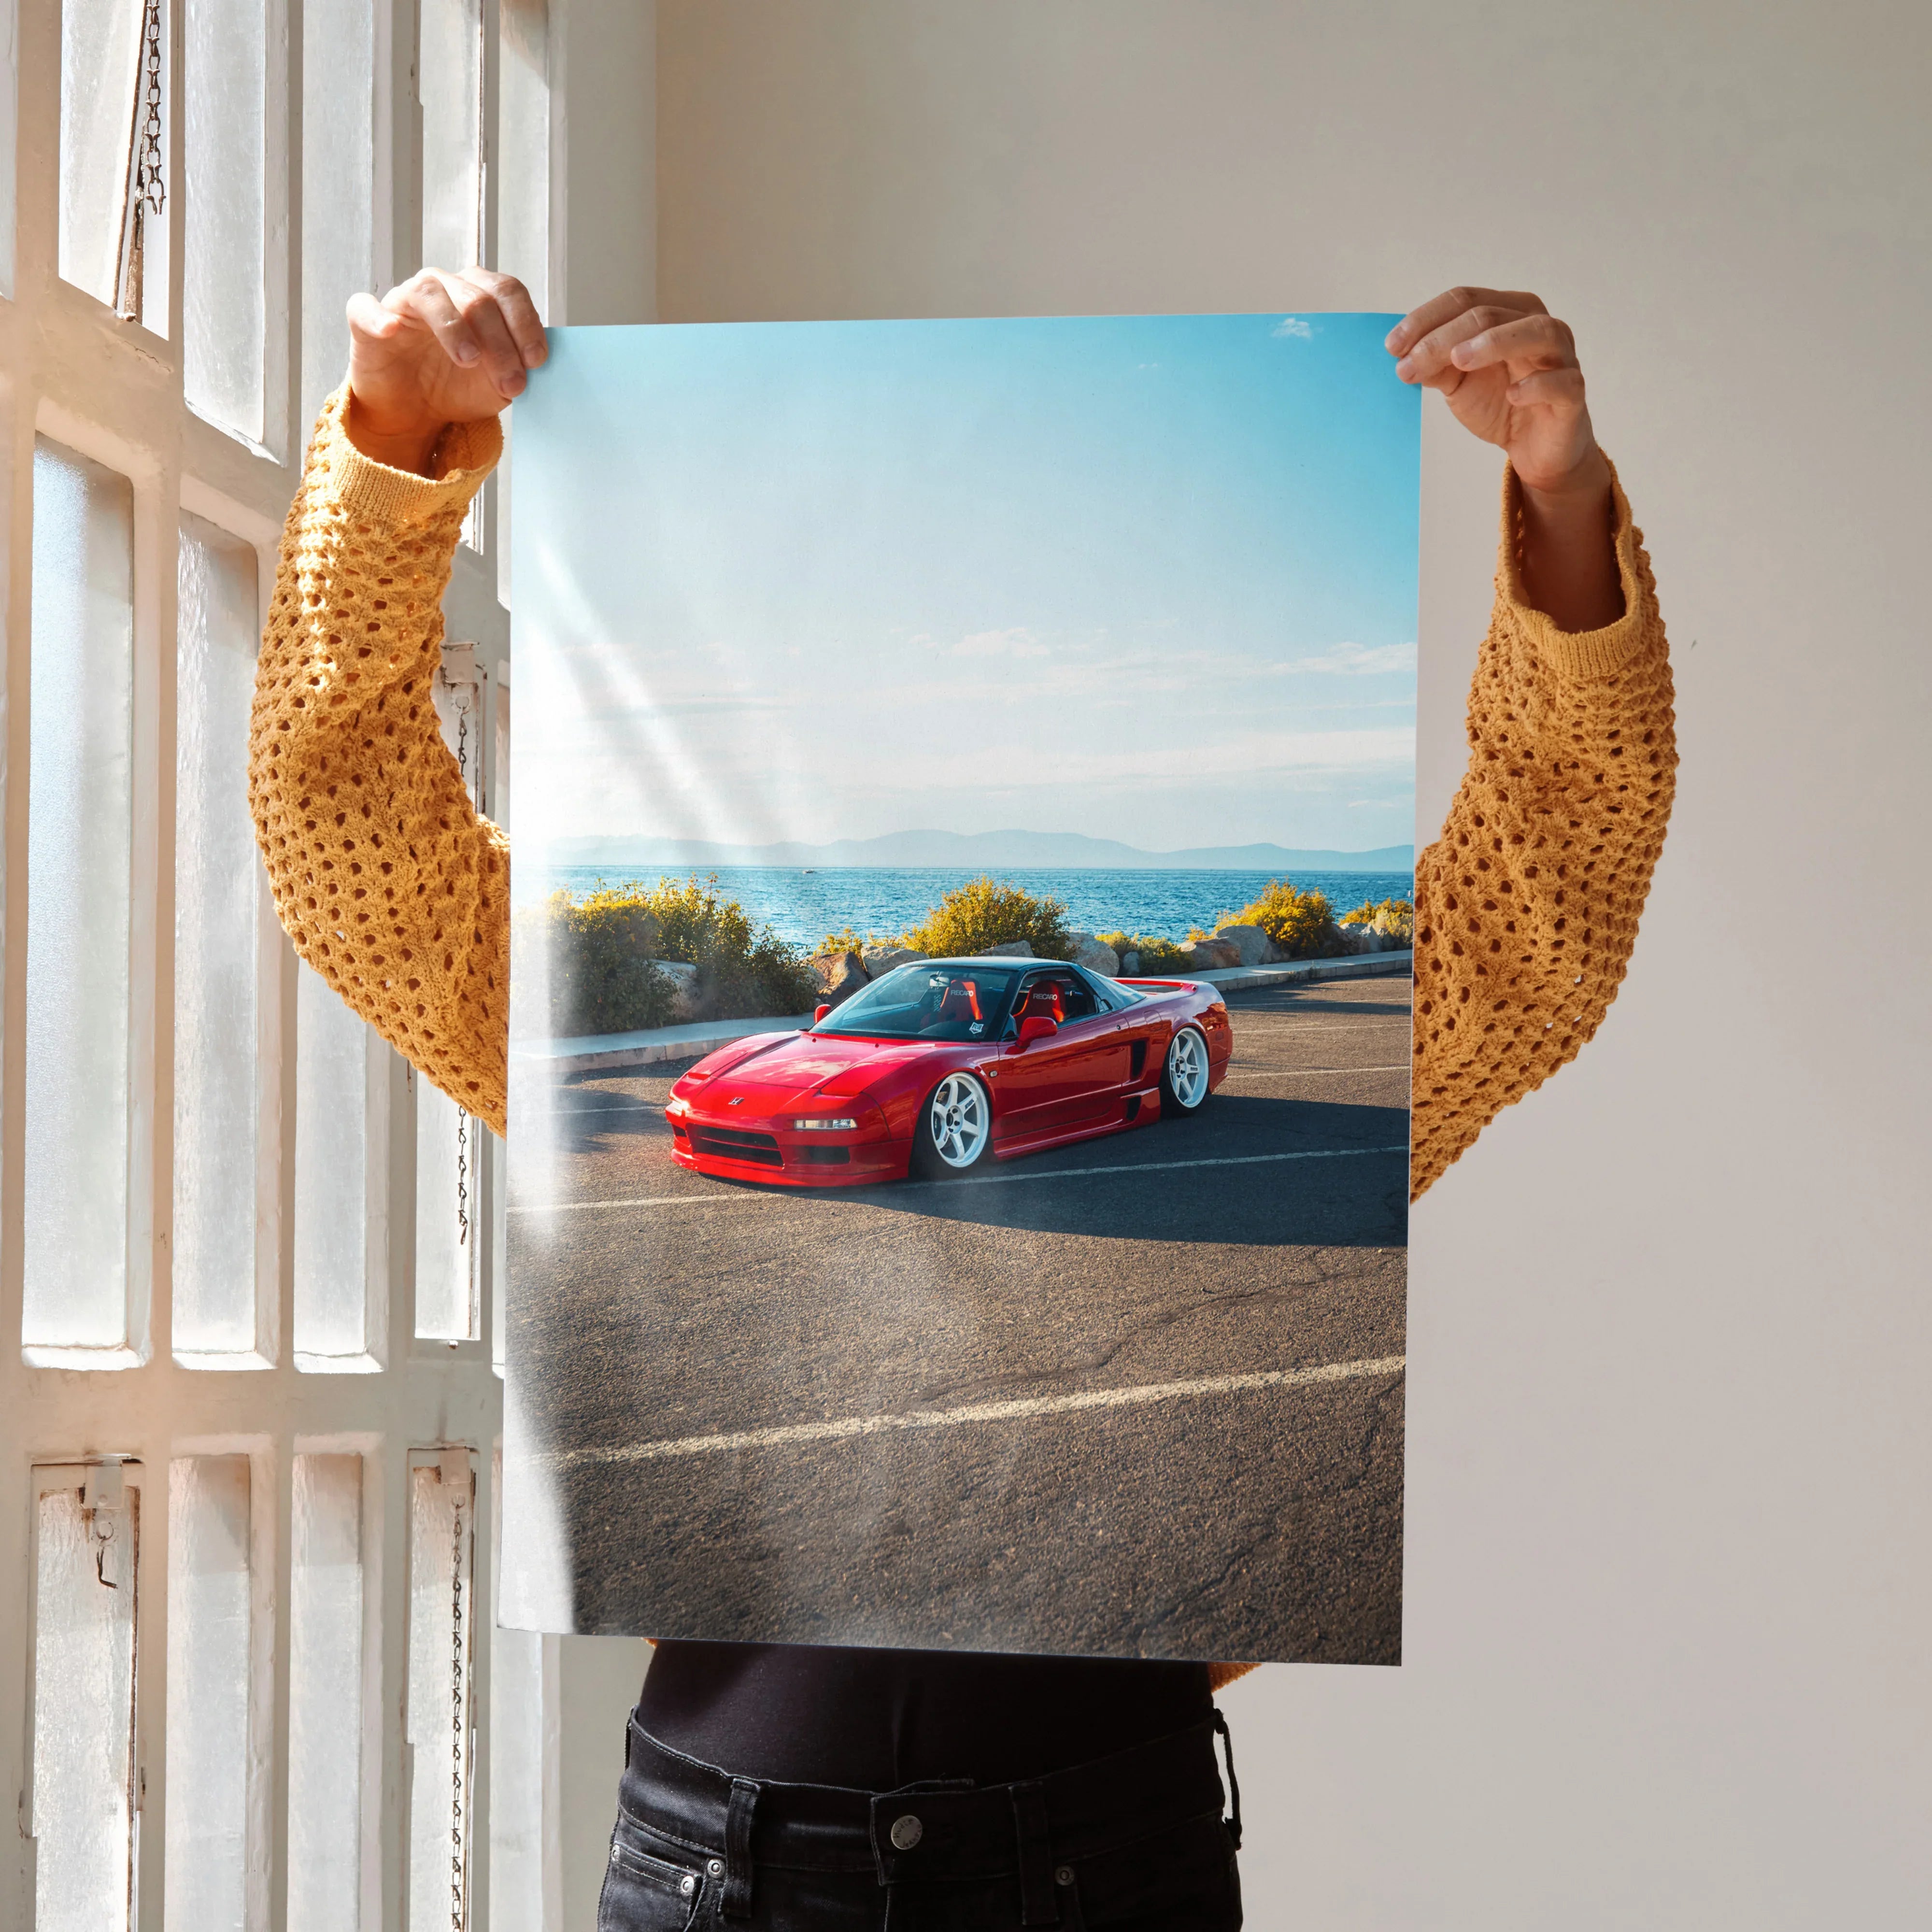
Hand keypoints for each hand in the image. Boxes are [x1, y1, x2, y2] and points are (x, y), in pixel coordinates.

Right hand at [343, 268, 546, 474]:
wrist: (415, 412)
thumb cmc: (457, 387)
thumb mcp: (498, 384)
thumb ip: (517, 368)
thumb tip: (534, 363)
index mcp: (479, 294)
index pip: (507, 291)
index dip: (525, 323)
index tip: (536, 361)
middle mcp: (443, 288)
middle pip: (477, 297)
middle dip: (500, 343)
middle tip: (511, 383)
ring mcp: (404, 300)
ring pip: (430, 293)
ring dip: (454, 327)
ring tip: (469, 360)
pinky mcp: (366, 320)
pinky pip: (365, 307)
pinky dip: (378, 316)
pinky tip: (391, 330)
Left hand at [1388, 287, 1621, 629]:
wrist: (1534, 448)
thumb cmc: (1500, 403)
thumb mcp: (1458, 383)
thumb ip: (1435, 365)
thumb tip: (1403, 355)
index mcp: (1508, 313)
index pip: (1465, 300)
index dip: (1426, 319)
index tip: (1392, 347)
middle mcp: (1537, 325)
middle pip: (1490, 314)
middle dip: (1444, 337)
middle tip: (1409, 363)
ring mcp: (1561, 357)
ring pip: (1535, 332)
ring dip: (1494, 342)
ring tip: (1458, 360)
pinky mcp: (1573, 393)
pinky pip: (1561, 381)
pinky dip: (1537, 385)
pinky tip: (1512, 394)